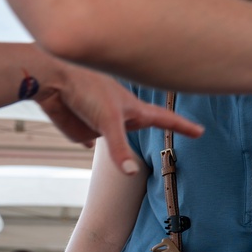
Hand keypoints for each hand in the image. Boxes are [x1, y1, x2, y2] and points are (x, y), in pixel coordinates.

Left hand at [33, 58, 203, 173]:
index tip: (200, 131)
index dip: (183, 126)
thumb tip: (132, 173)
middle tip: (178, 128)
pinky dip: (86, 138)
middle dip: (157, 124)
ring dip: (114, 133)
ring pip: (114, 136)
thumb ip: (120, 149)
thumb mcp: (108, 121)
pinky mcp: (81, 128)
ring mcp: (101, 121)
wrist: (52, 79)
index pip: (165, 119)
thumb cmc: (87, 89)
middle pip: (144, 125)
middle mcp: (120, 115)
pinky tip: (84, 135)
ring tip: (107, 116)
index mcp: (134, 110)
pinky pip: (87, 139)